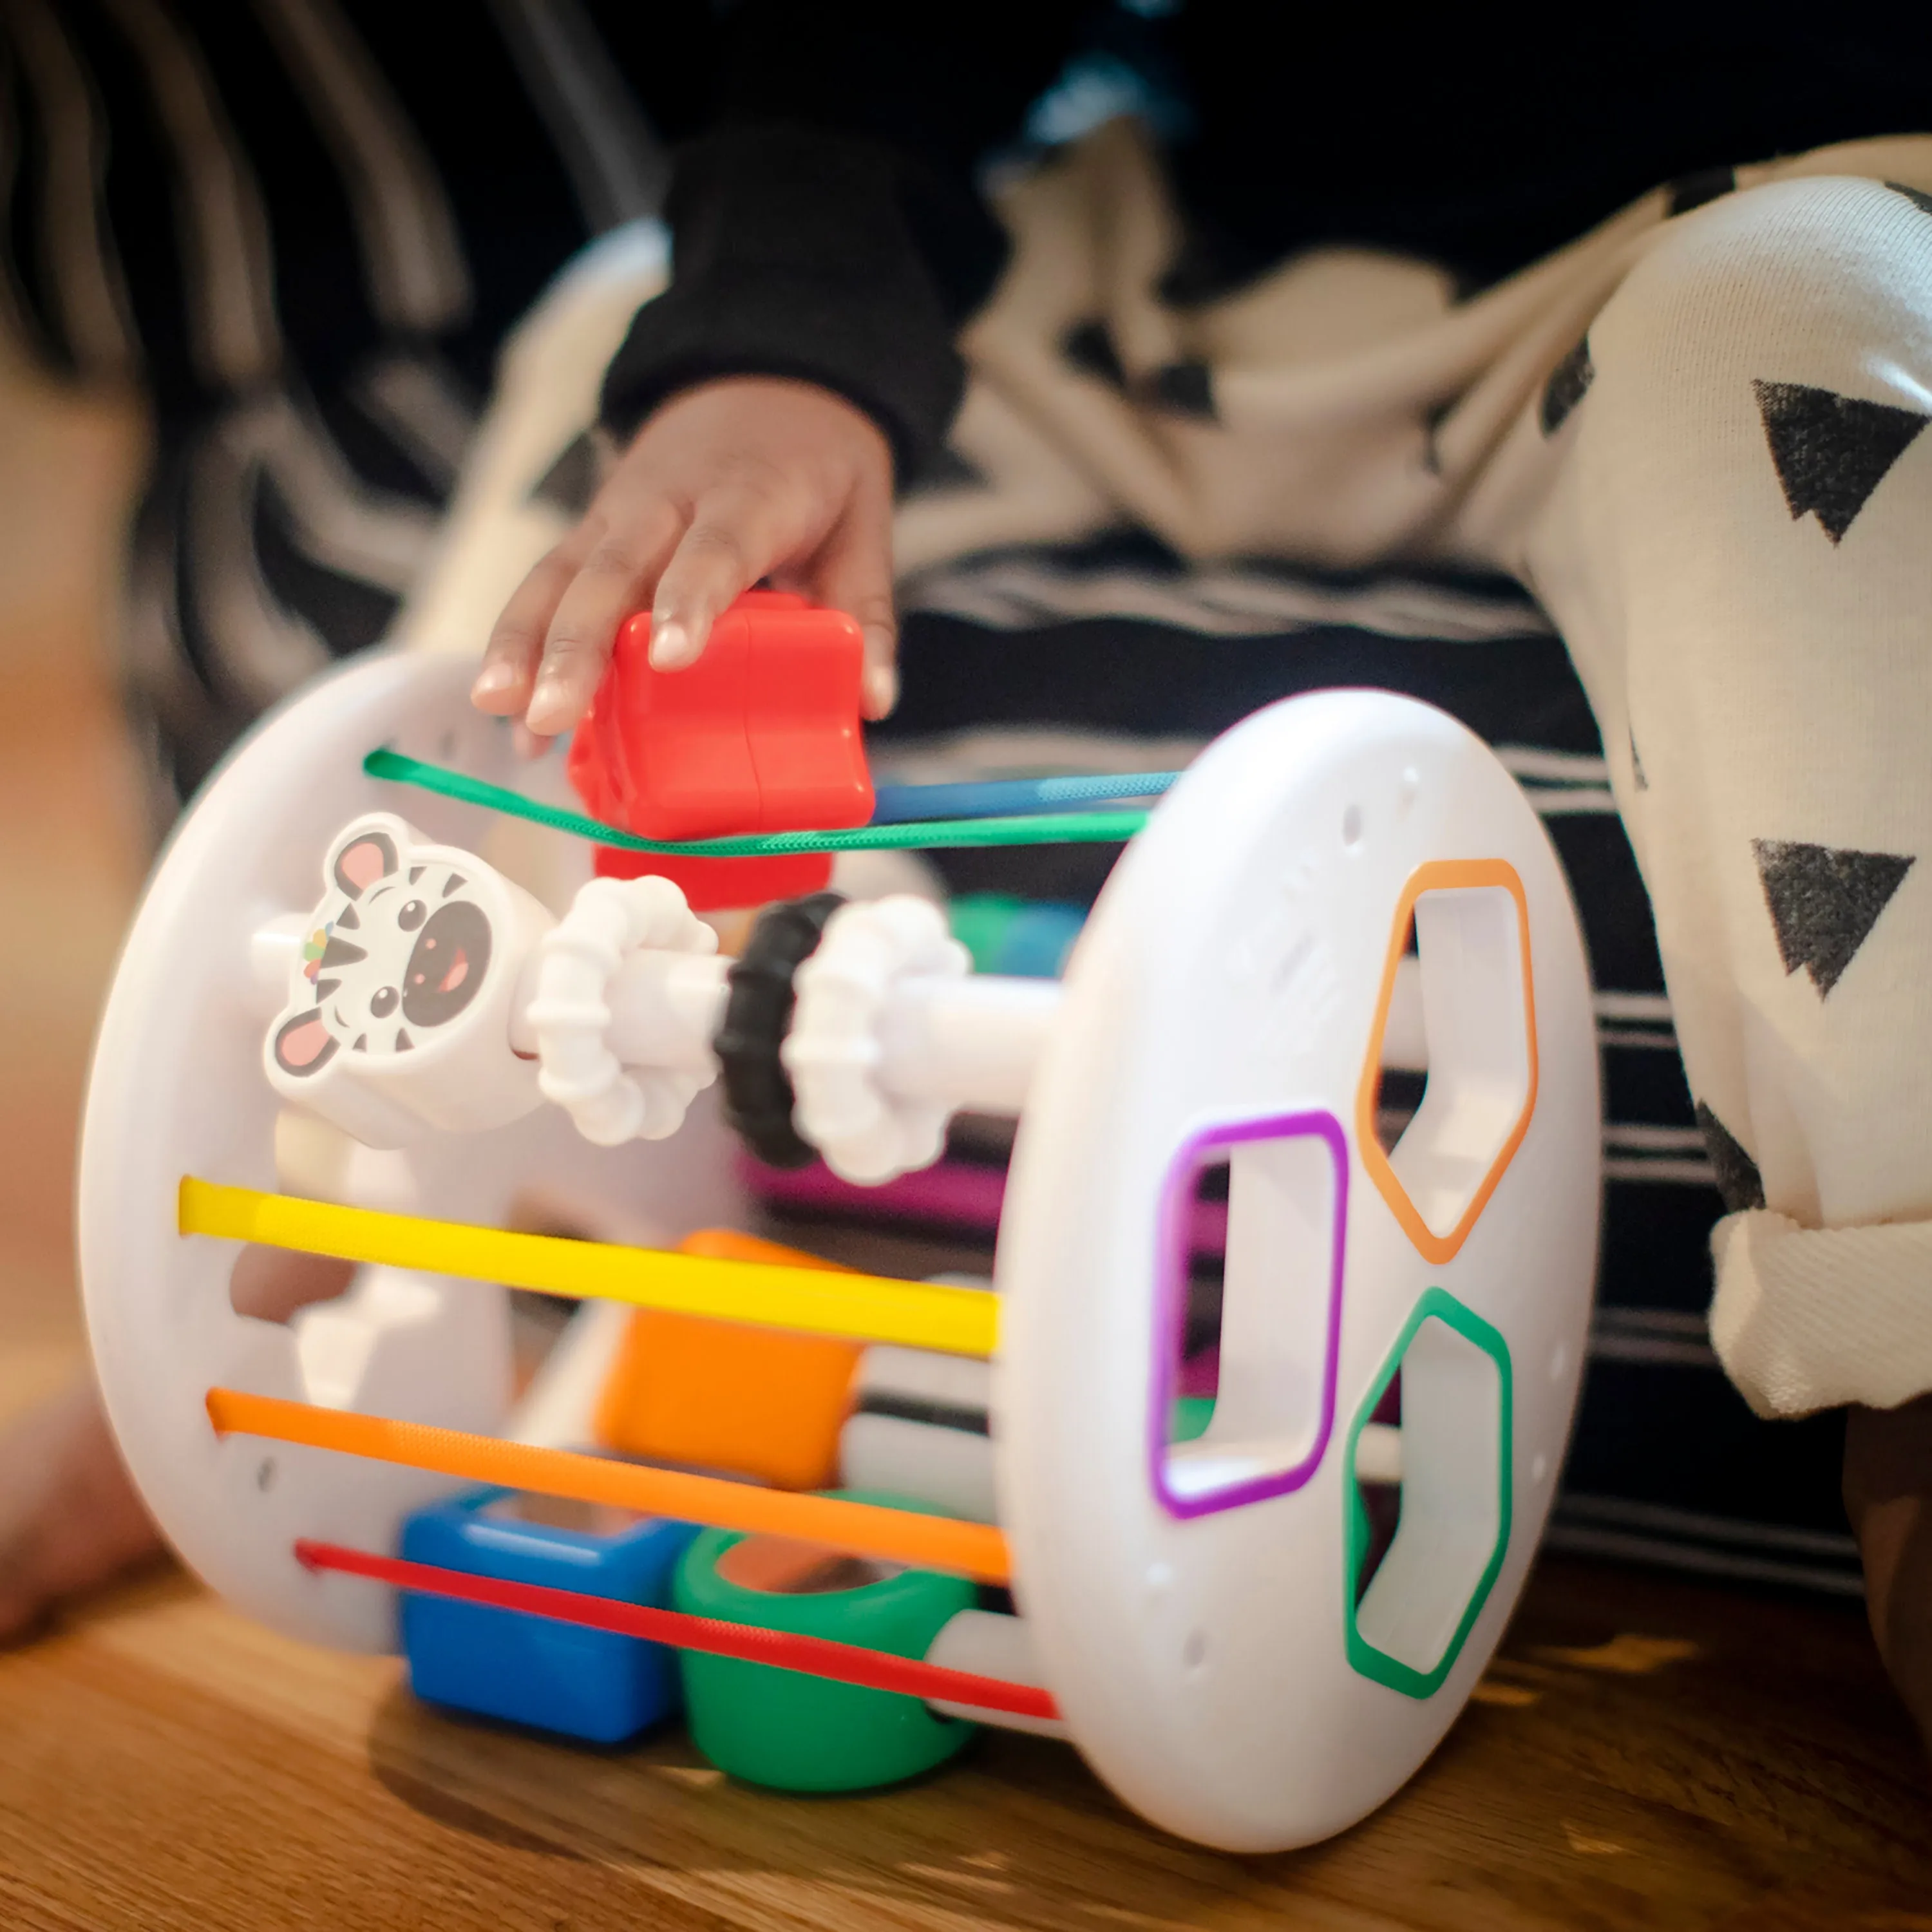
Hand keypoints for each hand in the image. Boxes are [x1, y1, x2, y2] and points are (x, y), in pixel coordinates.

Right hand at [472, 377, 898, 739]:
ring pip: (559, 574)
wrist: (766, 378)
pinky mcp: (591, 529)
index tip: (673, 656)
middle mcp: (667, 498)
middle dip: (575, 646)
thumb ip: (866, 613)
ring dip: (523, 643)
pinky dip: (519, 639)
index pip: (715, 547)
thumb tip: (874, 701)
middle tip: (549, 713)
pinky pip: (547, 582)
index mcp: (747, 493)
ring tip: (499, 709)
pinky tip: (503, 703)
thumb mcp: (863, 526)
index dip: (690, 599)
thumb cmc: (816, 468)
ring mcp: (618, 511)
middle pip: (612, 570)